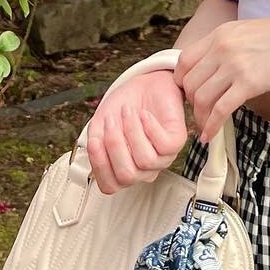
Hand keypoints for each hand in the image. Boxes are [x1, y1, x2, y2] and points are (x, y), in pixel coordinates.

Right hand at [83, 69, 189, 194]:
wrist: (146, 85)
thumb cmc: (123, 106)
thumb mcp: (101, 123)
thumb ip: (95, 141)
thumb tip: (94, 149)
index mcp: (123, 169)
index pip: (109, 185)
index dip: (100, 165)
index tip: (94, 140)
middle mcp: (143, 170)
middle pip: (127, 175)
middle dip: (115, 146)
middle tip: (110, 121)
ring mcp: (162, 159)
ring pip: (145, 160)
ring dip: (132, 131)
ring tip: (127, 111)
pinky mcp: (176, 142)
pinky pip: (163, 145)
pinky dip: (150, 127)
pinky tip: (144, 114)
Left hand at [176, 13, 269, 143]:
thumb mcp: (244, 32)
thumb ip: (225, 46)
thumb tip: (212, 67)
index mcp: (219, 34)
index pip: (184, 60)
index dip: (181, 82)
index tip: (188, 94)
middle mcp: (221, 48)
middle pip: (189, 82)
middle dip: (190, 103)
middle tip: (199, 112)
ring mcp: (233, 66)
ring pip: (201, 98)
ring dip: (199, 118)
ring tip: (204, 127)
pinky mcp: (248, 84)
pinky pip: (220, 110)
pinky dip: (211, 126)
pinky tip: (210, 136)